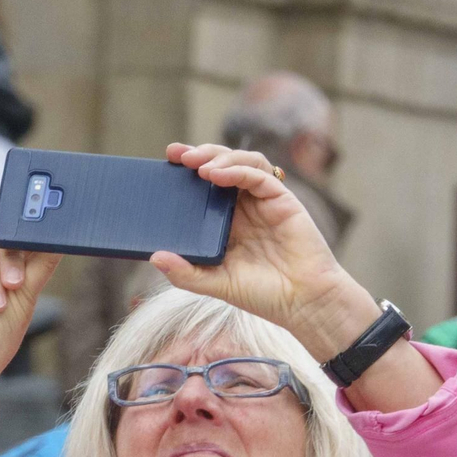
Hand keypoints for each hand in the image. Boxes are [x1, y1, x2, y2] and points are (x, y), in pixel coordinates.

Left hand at [151, 143, 376, 361]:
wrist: (302, 303)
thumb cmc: (262, 295)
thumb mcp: (215, 284)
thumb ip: (185, 273)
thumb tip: (154, 257)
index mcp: (227, 222)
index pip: (204, 186)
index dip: (186, 170)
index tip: (166, 161)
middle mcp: (244, 207)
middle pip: (221, 165)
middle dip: (198, 154)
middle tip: (175, 154)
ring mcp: (263, 201)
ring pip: (242, 162)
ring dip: (218, 156)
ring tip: (196, 164)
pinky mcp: (282, 200)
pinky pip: (259, 175)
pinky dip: (237, 170)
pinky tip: (218, 174)